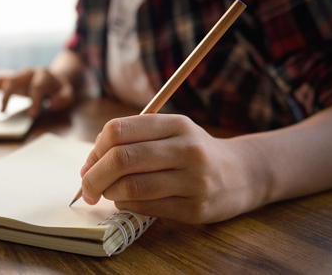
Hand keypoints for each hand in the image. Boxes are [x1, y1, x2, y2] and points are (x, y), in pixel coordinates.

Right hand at [0, 68, 74, 117]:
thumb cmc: (58, 88)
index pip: (37, 87)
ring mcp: (15, 75)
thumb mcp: (67, 93)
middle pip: (13, 80)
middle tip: (3, 112)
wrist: (53, 77)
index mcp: (42, 75)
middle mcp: (26, 72)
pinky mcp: (8, 79)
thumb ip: (63, 99)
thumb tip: (51, 104)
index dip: (35, 101)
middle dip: (7, 96)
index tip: (32, 116)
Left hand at [79, 114, 263, 223]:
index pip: (118, 130)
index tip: (90, 162)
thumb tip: (89, 164)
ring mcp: (194, 180)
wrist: (244, 174)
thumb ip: (133, 140)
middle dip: (94, 176)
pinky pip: (147, 207)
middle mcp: (186, 149)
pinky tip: (127, 201)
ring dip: (109, 193)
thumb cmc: (193, 152)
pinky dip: (127, 205)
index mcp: (175, 124)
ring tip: (108, 193)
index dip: (95, 148)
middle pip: (121, 159)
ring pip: (132, 186)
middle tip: (87, 186)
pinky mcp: (196, 208)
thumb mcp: (171, 132)